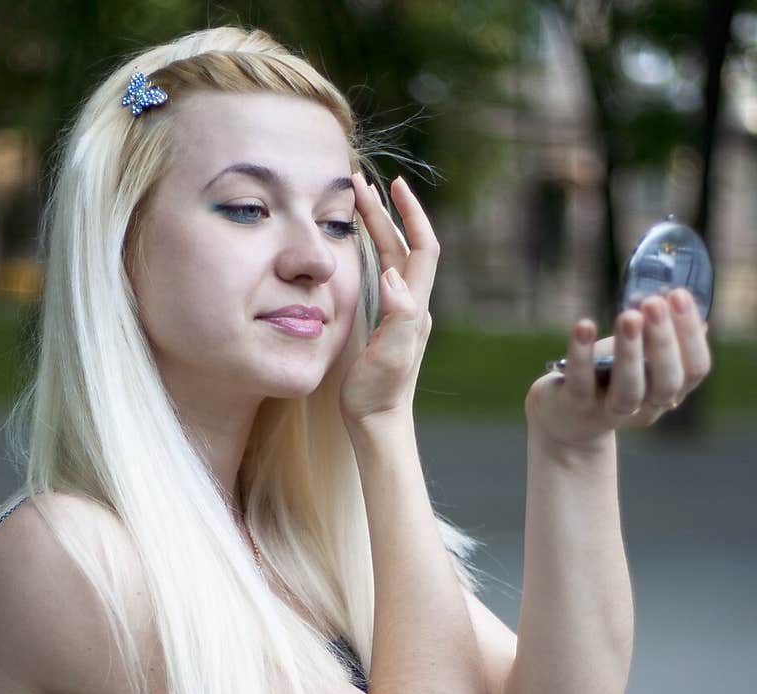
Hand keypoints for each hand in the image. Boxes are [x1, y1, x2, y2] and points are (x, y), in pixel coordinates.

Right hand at [339, 171, 437, 425]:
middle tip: (358, 183)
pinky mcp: (388, 322)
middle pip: (403, 246)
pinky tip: (358, 245)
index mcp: (414, 308)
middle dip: (384, 212)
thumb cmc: (378, 395)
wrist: (379, 424)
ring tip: (357, 202)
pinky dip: (372, 250)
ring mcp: (401, 314)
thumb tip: (394, 276)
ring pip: (392, 257)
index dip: (411, 214)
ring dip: (378, 227)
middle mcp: (413, 305)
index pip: (422, 248)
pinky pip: (383, 274)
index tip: (395, 186)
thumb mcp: (389, 357)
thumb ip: (397, 317)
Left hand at [525, 289, 711, 451]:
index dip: (691, 334)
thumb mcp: (639, 354)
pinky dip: (582, 354)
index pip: (695, 369)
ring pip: (629, 390)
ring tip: (628, 316)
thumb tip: (676, 296)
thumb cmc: (610, 375)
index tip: (678, 295)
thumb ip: (657, 331)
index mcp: (671, 391)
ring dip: (630, 352)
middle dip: (663, 341)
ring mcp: (611, 412)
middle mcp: (647, 407)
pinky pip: (581, 383)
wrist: (566, 416)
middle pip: (666, 382)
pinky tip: (584, 325)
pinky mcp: (576, 407)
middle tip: (654, 303)